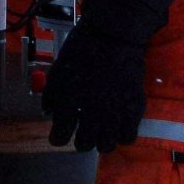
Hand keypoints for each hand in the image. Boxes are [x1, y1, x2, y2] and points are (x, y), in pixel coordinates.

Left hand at [43, 0, 168, 151]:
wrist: (112, 38)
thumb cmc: (80, 51)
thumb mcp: (57, 72)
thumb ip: (51, 96)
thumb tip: (49, 114)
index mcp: (67, 104)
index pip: (59, 136)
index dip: (57, 138)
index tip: (58, 137)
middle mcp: (89, 114)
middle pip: (84, 144)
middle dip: (80, 142)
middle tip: (81, 135)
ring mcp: (113, 113)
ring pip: (106, 145)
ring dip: (100, 142)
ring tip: (100, 135)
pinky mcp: (133, 110)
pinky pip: (127, 136)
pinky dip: (121, 136)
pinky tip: (118, 130)